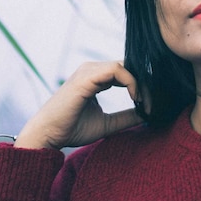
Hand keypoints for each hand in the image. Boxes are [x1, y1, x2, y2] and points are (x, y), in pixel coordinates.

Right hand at [14, 61, 144, 149]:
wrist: (49, 135)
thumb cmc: (72, 129)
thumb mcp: (108, 123)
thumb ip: (126, 116)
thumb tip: (148, 114)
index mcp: (96, 78)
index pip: (126, 71)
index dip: (142, 85)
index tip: (150, 105)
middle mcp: (92, 70)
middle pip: (128, 66)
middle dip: (144, 83)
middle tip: (152, 103)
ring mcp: (88, 71)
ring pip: (124, 65)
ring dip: (140, 83)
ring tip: (144, 102)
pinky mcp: (86, 77)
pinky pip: (116, 70)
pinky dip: (131, 82)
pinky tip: (135, 98)